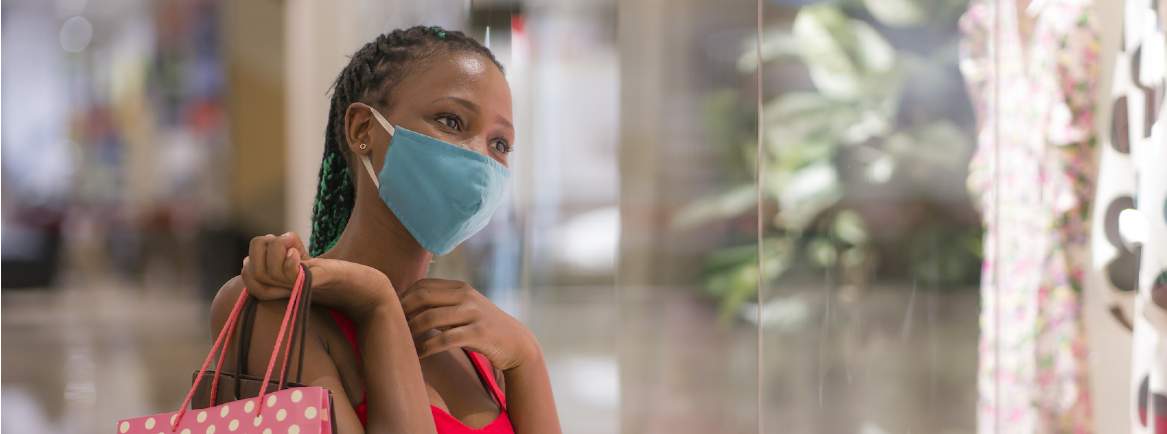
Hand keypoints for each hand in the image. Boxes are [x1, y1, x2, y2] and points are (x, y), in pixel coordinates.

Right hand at [241, 232, 395, 320]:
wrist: (370, 293)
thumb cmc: (341, 280)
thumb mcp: (307, 267)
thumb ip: (284, 260)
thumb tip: (259, 249)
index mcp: (280, 285)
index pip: (247, 271)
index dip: (254, 255)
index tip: (282, 246)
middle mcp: (285, 291)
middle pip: (251, 270)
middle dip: (265, 249)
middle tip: (288, 245)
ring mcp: (298, 289)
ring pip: (265, 272)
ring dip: (277, 250)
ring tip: (296, 249)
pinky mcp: (317, 284)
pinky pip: (291, 276)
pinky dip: (290, 262)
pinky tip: (300, 255)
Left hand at [401, 279, 538, 370]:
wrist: (516, 342)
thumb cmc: (483, 327)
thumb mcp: (466, 308)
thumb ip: (443, 303)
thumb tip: (407, 304)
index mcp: (460, 288)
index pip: (422, 285)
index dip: (403, 298)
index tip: (392, 314)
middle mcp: (466, 296)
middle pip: (422, 297)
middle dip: (402, 312)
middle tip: (391, 328)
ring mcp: (473, 313)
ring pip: (431, 318)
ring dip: (411, 331)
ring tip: (401, 343)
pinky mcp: (478, 333)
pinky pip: (445, 339)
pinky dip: (426, 348)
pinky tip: (418, 356)